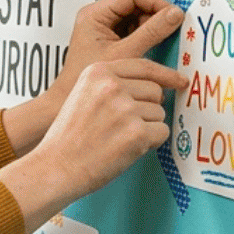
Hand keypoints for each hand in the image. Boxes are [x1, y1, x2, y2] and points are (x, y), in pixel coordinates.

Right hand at [0, 58, 185, 229]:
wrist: (54, 167)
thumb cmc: (68, 138)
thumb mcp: (81, 96)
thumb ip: (111, 86)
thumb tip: (152, 88)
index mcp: (97, 72)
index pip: (143, 66)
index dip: (164, 75)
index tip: (179, 81)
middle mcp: (112, 86)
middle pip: (155, 91)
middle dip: (148, 109)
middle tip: (124, 127)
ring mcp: (125, 109)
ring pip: (159, 114)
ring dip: (146, 128)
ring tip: (118, 139)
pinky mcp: (136, 133)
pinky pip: (161, 133)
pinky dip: (150, 144)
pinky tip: (126, 149)